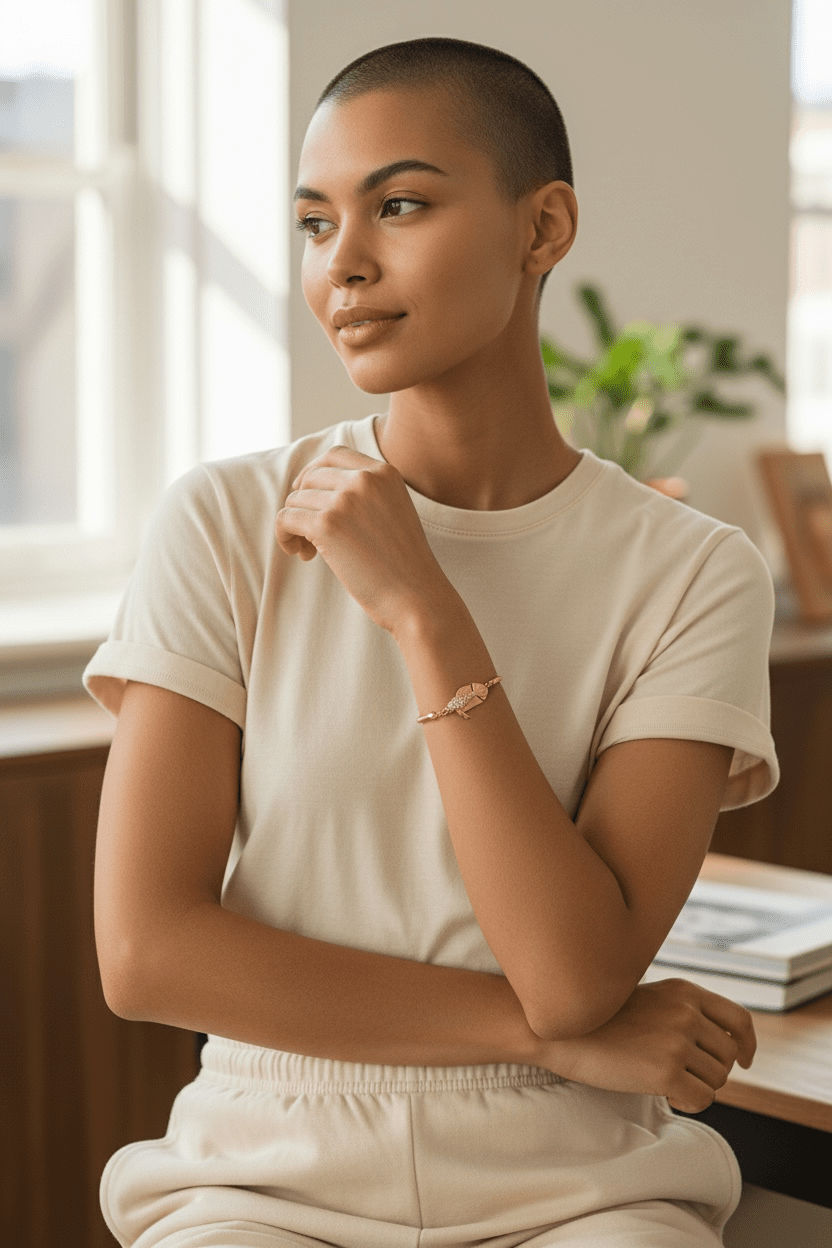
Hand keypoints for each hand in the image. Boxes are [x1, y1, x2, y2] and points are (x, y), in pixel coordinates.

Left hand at [275, 446, 456, 634]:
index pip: (334, 455)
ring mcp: (345, 500)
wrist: (416, 596)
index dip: (314, 473)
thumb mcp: (393, 511)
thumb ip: (365, 493)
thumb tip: (309, 488)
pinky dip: (284, 536)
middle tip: (311, 536)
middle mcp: (365, 479)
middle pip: (310, 478)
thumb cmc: (403, 564)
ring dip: (295, 525)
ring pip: (295, 499)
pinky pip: (286, 519)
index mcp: (384, 473)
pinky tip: (299, 553)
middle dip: (305, 504)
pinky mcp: (327, 524)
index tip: (308, 496)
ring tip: (310, 551)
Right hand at [534, 978, 755, 1112]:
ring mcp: (678, 1042)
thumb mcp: (650, 999)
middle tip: (678, 1072)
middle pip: (728, 1056)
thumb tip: (725, 1045)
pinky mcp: (667, 1073)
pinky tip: (663, 1093)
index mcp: (685, 991)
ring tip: (663, 1078)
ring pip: (718, 1080)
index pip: (739, 1019)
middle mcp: (687, 1013)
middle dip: (709, 1070)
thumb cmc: (603, 1019)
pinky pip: (703, 1100)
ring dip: (696, 1086)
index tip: (745, 1060)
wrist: (562, 1030)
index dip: (748, 1044)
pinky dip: (688, 1103)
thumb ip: (685, 1011)